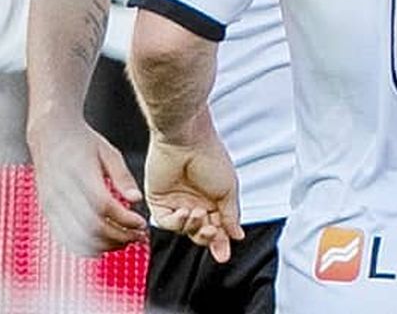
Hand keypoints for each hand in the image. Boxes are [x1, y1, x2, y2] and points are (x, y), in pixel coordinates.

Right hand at [26, 119, 146, 253]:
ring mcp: (52, 204)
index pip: (104, 206)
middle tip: (136, 236)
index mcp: (80, 174)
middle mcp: (62, 192)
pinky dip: (85, 247)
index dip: (125, 219)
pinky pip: (65, 238)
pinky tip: (102, 243)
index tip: (141, 223)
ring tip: (123, 242)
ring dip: (104, 246)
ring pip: (78, 238)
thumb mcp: (109, 152)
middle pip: (92, 227)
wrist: (50, 135)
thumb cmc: (82, 142)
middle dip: (119, 237)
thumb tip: (137, 199)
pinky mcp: (47, 211)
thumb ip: (123, 177)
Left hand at [144, 128, 244, 262]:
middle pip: (200, 232)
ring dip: (193, 227)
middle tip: (212, 233)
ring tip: (198, 213)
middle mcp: (196, 202)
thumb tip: (237, 235)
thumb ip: (230, 215)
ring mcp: (177, 202)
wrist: (187, 141)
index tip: (224, 255)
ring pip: (184, 230)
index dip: (221, 242)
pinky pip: (166, 222)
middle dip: (207, 237)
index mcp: (214, 199)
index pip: (218, 228)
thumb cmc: (211, 157)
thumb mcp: (228, 189)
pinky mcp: (159, 201)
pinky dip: (176, 222)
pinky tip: (184, 211)